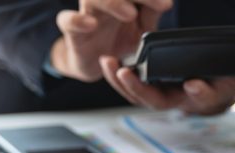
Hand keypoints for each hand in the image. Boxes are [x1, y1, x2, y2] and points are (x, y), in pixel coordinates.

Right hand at [51, 0, 171, 81]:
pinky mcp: (73, 33)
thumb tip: (166, 2)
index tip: (168, 5)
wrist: (97, 64)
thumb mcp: (142, 31)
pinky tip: (91, 25)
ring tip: (131, 14)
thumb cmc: (120, 41)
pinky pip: (66, 21)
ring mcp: (87, 14)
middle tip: (161, 4)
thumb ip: (151, 15)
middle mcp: (104, 2)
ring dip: (112, 3)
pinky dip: (77, 20)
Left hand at [100, 56, 234, 114]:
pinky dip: (118, 73)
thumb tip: (192, 85)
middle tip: (123, 72)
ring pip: (136, 93)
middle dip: (135, 87)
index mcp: (193, 101)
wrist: (218, 85)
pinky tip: (108, 61)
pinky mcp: (151, 83)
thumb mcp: (228, 84)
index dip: (188, 93)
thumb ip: (215, 87)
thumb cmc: (223, 84)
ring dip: (119, 80)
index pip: (194, 100)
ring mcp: (160, 93)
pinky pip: (131, 82)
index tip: (188, 83)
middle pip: (151, 100)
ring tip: (108, 62)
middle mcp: (173, 100)